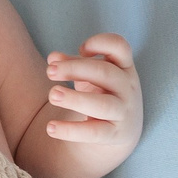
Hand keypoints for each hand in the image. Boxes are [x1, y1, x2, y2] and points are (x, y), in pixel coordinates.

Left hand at [47, 33, 142, 149]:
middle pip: (106, 73)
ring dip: (75, 99)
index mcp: (123, 67)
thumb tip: (53, 58)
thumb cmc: (102, 93)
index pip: (119, 47)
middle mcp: (127, 88)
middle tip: (50, 71)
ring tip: (53, 95)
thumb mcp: (89, 76)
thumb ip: (72, 64)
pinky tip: (50, 127)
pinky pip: (94, 133)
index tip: (82, 49)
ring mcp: (124, 111)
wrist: (121, 129)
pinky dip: (71, 131)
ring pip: (102, 105)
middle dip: (76, 68)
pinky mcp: (115, 134)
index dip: (100, 43)